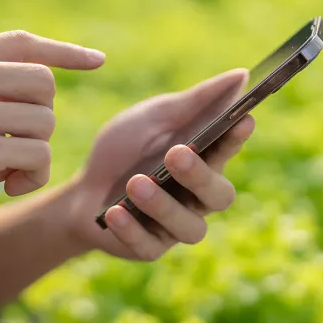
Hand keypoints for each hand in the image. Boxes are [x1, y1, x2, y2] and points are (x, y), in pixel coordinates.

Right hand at [0, 31, 103, 245]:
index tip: (97, 61)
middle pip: (43, 83)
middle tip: (13, 145)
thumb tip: (36, 86)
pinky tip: (2, 187)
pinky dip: (31, 177)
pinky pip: (37, 156)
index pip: (21, 42)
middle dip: (40, 118)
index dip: (64, 52)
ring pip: (45, 121)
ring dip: (35, 153)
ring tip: (2, 172)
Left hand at [66, 69, 253, 260]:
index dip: (236, 138)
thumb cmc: (123, 150)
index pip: (228, 150)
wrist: (80, 190)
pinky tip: (114, 212)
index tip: (242, 120)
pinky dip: (131, 228)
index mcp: (203, 161)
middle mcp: (197, 198)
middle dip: (199, 175)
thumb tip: (241, 74)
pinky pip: (149, 246)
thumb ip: (194, 102)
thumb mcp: (152, 118)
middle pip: (219, 195)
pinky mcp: (149, 248)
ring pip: (189, 227)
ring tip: (135, 183)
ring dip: (162, 204)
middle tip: (175, 154)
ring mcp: (175, 226)